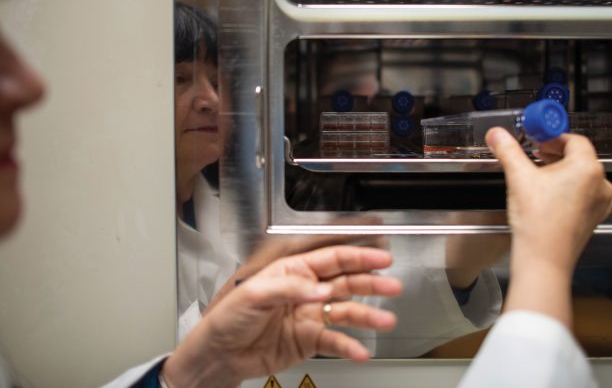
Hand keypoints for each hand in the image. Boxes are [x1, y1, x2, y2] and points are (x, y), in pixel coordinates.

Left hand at [162, 246, 402, 387]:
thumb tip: (320, 289)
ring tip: (385, 320)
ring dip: (367, 315)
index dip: (358, 256)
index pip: (332, 259)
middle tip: (392, 284)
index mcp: (293, 271)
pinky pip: (335, 341)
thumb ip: (290, 288)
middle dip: (371, 282)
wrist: (218, 354)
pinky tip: (360, 350)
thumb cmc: (227, 318)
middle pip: (346, 282)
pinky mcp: (309, 341)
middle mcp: (306, 291)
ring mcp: (310, 316)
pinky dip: (349, 346)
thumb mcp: (253, 294)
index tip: (380, 256)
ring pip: (346, 312)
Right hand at [486, 128, 611, 326]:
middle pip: (578, 156)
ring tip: (538, 173)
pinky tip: (547, 193)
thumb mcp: (519, 177)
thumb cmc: (538, 223)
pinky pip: (583, 193)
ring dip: (560, 170)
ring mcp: (599, 202)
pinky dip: (567, 187)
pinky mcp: (594, 216)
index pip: (573, 139)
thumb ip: (508, 150)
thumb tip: (497, 135)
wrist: (544, 259)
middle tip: (534, 152)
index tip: (537, 137)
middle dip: (554, 152)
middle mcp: (600, 183)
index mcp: (587, 168)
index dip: (552, 136)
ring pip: (581, 175)